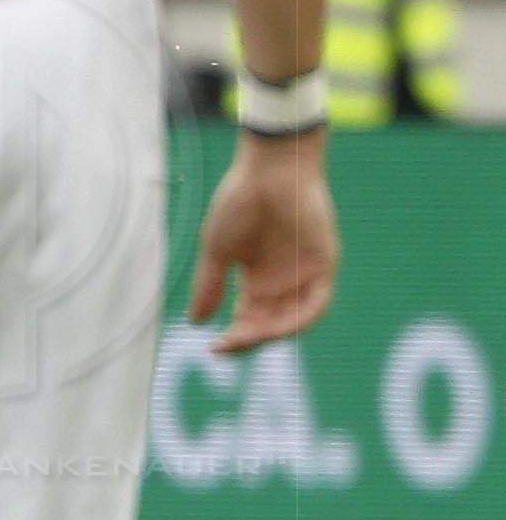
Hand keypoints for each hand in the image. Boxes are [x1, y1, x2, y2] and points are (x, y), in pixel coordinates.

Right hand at [188, 133, 335, 356]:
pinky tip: (277, 327)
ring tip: (245, 338)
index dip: (233, 338)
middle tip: (226, 346)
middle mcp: (283, 283)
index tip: (212, 348)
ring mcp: (304, 275)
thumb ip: (210, 286)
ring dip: (271, 334)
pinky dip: (299, 319)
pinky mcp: (324, 265)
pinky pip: (317, 303)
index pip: (249, 321)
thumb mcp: (217, 251)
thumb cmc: (239, 203)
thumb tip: (196, 322)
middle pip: (270, 325)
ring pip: (293, 320)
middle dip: (249, 340)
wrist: (267, 171)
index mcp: (257, 281)